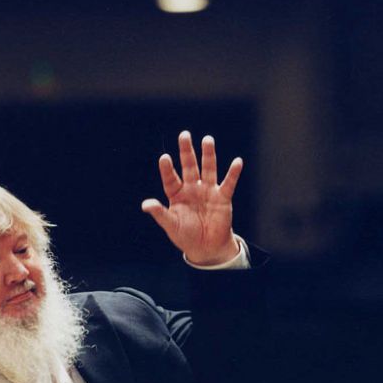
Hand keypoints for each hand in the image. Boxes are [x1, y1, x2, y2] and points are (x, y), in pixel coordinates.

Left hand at [142, 131, 242, 264]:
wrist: (206, 247)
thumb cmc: (186, 235)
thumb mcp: (170, 225)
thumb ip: (160, 213)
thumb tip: (145, 204)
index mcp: (177, 194)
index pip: (170, 179)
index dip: (167, 169)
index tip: (164, 157)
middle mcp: (192, 189)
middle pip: (189, 166)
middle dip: (186, 151)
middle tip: (184, 134)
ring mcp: (208, 191)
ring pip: (208, 169)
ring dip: (208, 155)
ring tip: (207, 139)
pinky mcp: (222, 198)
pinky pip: (228, 183)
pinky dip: (233, 173)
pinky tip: (237, 162)